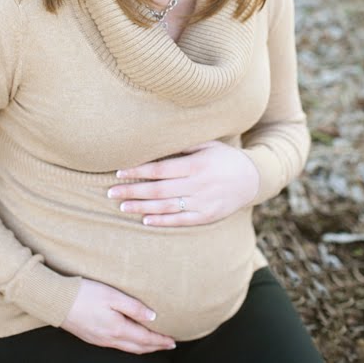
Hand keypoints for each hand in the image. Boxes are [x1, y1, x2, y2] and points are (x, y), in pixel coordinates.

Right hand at [61, 278, 175, 353]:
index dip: (160, 340)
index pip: (144, 338)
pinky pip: (117, 345)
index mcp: (117, 328)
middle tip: (169, 344)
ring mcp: (100, 340)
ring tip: (154, 343)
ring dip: (143, 347)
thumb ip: (134, 307)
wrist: (57, 301)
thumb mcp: (113, 295)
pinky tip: (130, 338)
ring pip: (127, 348)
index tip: (173, 340)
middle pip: (138, 347)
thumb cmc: (85, 294)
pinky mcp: (92, 337)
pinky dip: (130, 344)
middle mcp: (109, 338)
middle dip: (155, 346)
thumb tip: (153, 317)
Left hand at [108, 141, 259, 226]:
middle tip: (111, 192)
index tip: (119, 171)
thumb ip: (184, 145)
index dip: (138, 171)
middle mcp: (198, 185)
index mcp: (196, 165)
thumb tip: (156, 140)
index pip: (160, 169)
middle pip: (158, 190)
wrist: (252, 179)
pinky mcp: (206, 217)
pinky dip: (162, 221)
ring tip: (122, 206)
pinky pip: (180, 220)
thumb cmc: (224, 157)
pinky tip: (145, 220)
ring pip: (166, 207)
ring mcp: (202, 203)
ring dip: (142, 206)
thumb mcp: (208, 144)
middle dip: (133, 190)